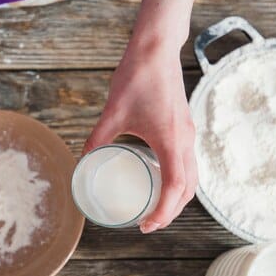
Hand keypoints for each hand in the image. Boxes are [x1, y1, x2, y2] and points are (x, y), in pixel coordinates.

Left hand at [83, 40, 196, 232]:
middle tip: (149, 225)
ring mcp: (188, 133)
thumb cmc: (137, 77)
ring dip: (178, 197)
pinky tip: (162, 180)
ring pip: (191, 176)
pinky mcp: (185, 126)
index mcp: (170, 141)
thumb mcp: (112, 113)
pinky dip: (179, 179)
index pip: (175, 188)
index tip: (147, 226)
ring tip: (157, 209)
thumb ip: (97, 138)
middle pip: (188, 188)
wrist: (157, 49)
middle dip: (171, 211)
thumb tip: (83, 159)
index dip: (163, 212)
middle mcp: (185, 141)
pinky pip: (188, 161)